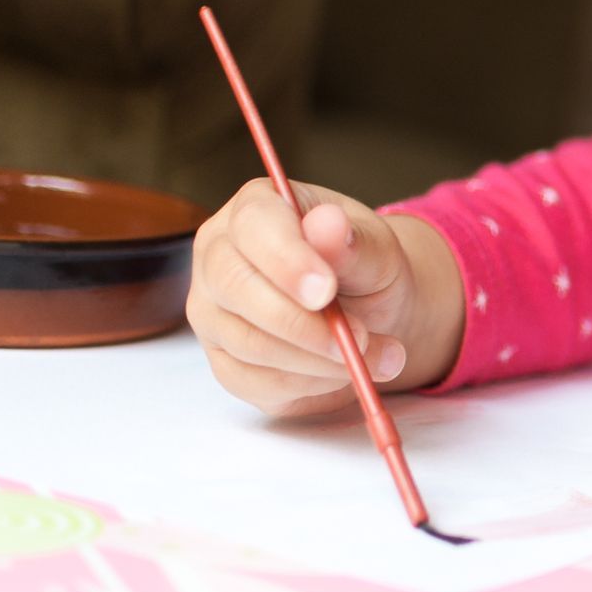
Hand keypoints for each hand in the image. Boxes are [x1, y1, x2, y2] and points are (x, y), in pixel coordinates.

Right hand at [187, 178, 435, 416]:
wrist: (370, 312)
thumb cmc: (366, 268)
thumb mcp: (377, 250)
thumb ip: (354, 242)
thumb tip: (329, 225)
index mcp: (255, 208)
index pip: (254, 225)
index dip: (288, 260)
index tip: (327, 291)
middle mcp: (218, 255)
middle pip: (235, 288)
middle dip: (302, 322)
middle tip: (361, 338)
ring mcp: (212, 311)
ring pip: (248, 343)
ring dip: (318, 359)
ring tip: (378, 355)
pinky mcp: (222, 360)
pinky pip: (254, 381)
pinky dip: (309, 383)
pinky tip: (344, 370)